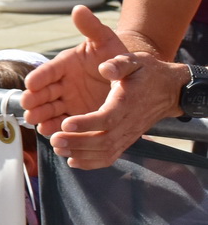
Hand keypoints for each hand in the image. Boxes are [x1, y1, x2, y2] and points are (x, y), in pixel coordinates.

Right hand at [20, 6, 124, 134]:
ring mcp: (67, 101)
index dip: (39, 77)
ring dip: (41, 116)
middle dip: (34, 100)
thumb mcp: (106, 41)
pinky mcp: (74, 116)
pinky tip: (50, 132)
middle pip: (43, 93)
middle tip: (28, 106)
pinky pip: (61, 123)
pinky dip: (54, 128)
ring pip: (49, 109)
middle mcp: (61, 83)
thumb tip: (79, 9)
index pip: (48, 70)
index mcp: (65, 64)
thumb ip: (92, 27)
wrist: (130, 79)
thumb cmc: (115, 56)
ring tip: (37, 122)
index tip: (30, 84)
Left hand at [47, 49, 187, 168]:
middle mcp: (128, 122)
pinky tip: (72, 160)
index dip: (86, 124)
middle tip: (54, 140)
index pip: (107, 118)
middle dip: (77, 143)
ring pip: (105, 152)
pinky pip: (110, 156)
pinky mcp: (126, 140)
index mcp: (127, 102)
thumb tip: (104, 68)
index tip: (65, 123)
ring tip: (58, 149)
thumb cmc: (148, 73)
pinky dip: (91, 162)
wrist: (170, 90)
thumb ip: (120, 64)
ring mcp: (128, 134)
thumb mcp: (136, 61)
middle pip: (104, 140)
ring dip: (81, 154)